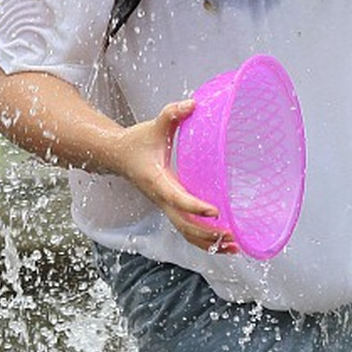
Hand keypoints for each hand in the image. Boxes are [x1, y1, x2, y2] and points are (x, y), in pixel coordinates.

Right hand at [109, 99, 238, 253]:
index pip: (176, 197)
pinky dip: (203, 240)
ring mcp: (165, 206)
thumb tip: (192, 104)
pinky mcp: (170, 208)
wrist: (118, 156)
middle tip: (231, 235)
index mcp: (157, 181)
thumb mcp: (154, 125)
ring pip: (185, 233)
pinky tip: (222, 242)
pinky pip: (186, 229)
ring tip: (233, 247)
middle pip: (183, 225)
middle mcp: (161, 198)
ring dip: (208, 243)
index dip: (194, 206)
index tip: (214, 211)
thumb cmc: (137, 141)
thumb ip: (171, 114)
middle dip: (207, 233)